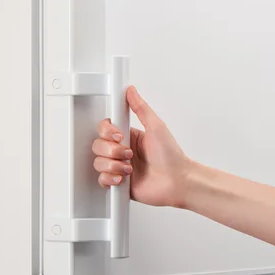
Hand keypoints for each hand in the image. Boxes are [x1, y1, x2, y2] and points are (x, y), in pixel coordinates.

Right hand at [92, 86, 191, 206]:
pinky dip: (110, 179)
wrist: (177, 181)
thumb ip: (141, 108)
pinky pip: (102, 180)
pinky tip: (123, 178)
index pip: (104, 129)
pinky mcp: (119, 183)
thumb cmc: (171, 156)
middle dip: (113, 151)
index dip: (107, 132)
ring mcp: (119, 167)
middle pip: (98, 145)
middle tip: (129, 154)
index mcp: (129, 136)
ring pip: (98, 163)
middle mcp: (122, 151)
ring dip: (113, 165)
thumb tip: (131, 91)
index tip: (119, 135)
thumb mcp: (156, 127)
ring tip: (129, 168)